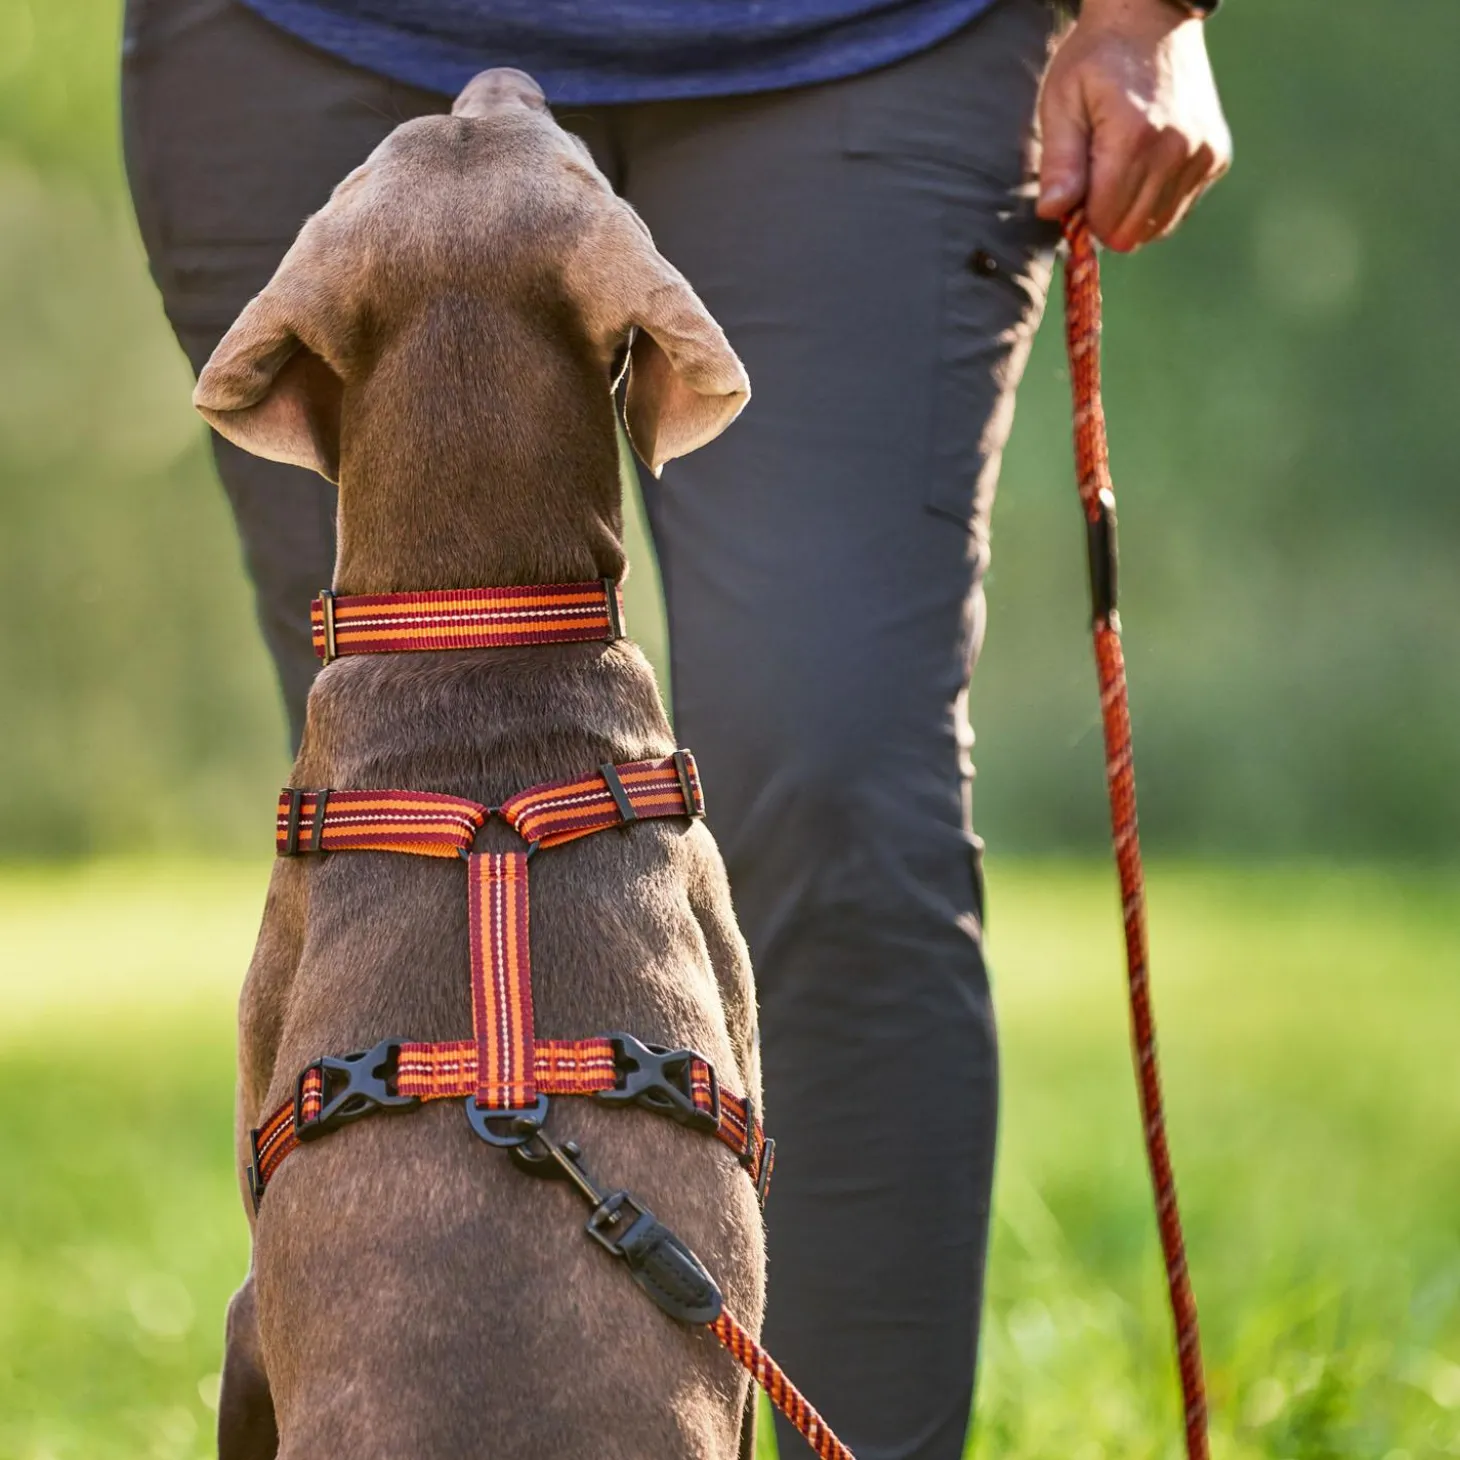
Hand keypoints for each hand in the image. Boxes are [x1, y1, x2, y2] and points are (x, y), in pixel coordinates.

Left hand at [1036, 0, 1231, 250]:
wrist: (1152, 17)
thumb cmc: (1096, 59)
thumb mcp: (1062, 102)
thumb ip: (1059, 162)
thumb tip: (1053, 212)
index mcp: (1135, 139)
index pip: (1103, 222)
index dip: (1081, 215)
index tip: (1075, 187)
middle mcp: (1178, 151)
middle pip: (1131, 233)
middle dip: (1106, 217)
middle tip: (1096, 177)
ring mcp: (1203, 155)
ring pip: (1156, 228)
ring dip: (1132, 211)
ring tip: (1121, 167)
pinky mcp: (1217, 157)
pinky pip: (1179, 209)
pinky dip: (1158, 200)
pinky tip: (1147, 163)